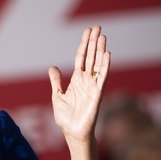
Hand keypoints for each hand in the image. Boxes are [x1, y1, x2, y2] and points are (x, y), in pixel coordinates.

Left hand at [48, 25, 110, 142]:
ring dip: (100, 50)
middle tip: (97, 27)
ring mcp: (93, 86)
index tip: (87, 31)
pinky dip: (105, 66)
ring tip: (102, 35)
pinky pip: (102, 77)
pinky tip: (107, 54)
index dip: (84, 44)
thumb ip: (56, 81)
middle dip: (93, 42)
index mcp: (77, 80)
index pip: (81, 57)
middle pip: (91, 56)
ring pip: (98, 63)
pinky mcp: (97, 94)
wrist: (72, 133)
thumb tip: (53, 67)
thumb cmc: (66, 117)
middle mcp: (86, 80)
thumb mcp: (57, 96)